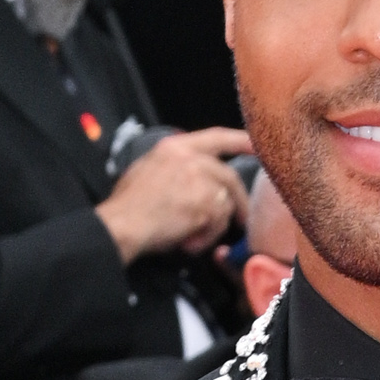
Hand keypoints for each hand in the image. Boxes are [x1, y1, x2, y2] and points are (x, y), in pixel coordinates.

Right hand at [100, 126, 245, 268]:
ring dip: (215, 224)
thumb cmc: (128, 205)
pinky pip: (219, 223)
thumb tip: (191, 179)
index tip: (256, 146)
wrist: (123, 223)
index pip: (217, 137)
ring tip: (196, 236)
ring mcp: (199, 179)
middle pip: (228, 177)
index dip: (240, 141)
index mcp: (175, 146)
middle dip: (239, 200)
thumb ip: (174, 167)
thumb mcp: (146, 169)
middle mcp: (190, 158)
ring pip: (225, 203)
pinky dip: (207, 237)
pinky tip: (190, 242)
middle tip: (244, 218)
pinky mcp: (205, 204)